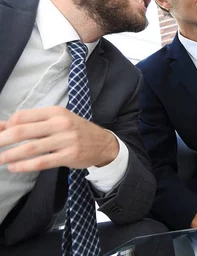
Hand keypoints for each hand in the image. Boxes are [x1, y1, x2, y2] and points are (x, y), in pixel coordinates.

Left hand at [0, 106, 118, 171]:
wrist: (103, 143)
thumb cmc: (75, 130)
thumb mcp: (56, 120)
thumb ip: (30, 122)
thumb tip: (1, 126)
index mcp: (55, 112)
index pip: (23, 116)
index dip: (6, 126)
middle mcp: (60, 124)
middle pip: (23, 131)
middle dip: (2, 140)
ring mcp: (66, 140)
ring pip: (30, 148)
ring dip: (10, 155)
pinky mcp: (70, 155)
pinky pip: (42, 161)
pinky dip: (25, 166)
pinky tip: (14, 167)